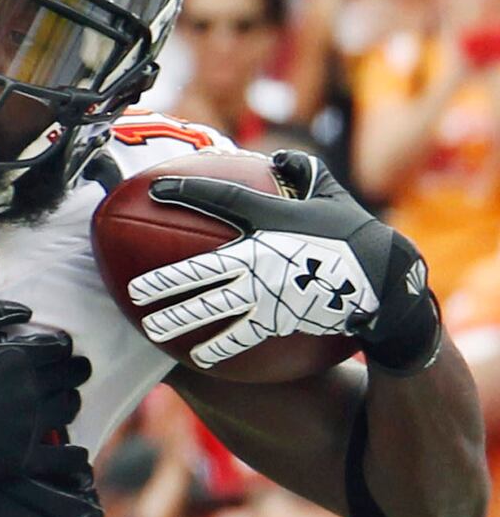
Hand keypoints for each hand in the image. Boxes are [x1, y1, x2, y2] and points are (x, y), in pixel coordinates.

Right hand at [0, 298, 89, 481]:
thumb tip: (24, 311)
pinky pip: (63, 460)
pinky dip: (74, 457)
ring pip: (69, 410)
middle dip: (74, 371)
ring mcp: (25, 426)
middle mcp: (27, 389)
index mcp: (13, 356)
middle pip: (70, 377)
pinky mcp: (19, 459)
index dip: (61, 345)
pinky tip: (76, 453)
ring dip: (70, 403)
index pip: (59, 347)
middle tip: (74, 371)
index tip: (56, 349)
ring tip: (64, 402)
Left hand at [132, 151, 439, 372]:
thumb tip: (278, 158)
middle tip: (129, 289)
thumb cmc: (355, 232)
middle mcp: (258, 259)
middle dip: (161, 280)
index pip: (218, 200)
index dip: (184, 191)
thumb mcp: (329, 192)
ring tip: (148, 327)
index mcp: (268, 221)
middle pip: (198, 270)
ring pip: (211, 309)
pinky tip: (197, 358)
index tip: (152, 190)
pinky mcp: (279, 319)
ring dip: (177, 319)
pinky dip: (219, 347)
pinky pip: (242, 336)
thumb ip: (301, 171)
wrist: (387, 281)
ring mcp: (266, 293)